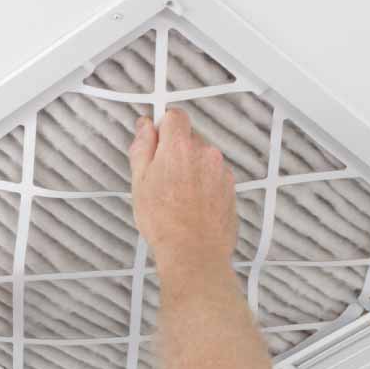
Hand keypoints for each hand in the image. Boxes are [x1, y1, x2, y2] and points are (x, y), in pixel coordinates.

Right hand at [129, 108, 237, 277]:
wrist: (194, 252)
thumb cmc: (164, 221)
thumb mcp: (139, 182)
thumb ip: (142, 148)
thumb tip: (144, 126)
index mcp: (179, 146)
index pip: (174, 116)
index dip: (162, 127)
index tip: (155, 143)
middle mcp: (205, 152)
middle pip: (189, 137)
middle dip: (175, 151)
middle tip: (161, 178)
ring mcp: (221, 169)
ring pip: (202, 157)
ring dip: (191, 168)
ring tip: (177, 196)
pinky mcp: (230, 186)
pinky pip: (214, 175)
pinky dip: (204, 184)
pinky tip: (192, 204)